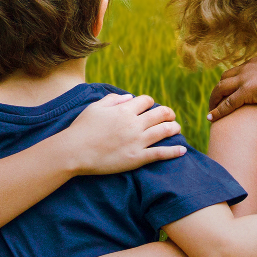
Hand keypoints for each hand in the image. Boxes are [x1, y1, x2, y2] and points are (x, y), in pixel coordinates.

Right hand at [57, 92, 185, 174]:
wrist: (74, 152)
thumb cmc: (81, 128)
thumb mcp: (95, 107)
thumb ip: (113, 99)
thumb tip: (129, 97)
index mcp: (124, 110)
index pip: (147, 101)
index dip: (151, 102)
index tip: (150, 107)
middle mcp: (134, 124)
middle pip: (160, 113)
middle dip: (168, 113)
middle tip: (170, 116)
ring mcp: (137, 141)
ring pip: (164, 131)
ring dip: (174, 128)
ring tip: (177, 128)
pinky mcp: (137, 158)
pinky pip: (160, 153)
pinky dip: (174, 151)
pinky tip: (182, 150)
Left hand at [208, 48, 256, 121]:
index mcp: (255, 62)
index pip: (237, 71)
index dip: (232, 80)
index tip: (230, 90)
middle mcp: (246, 69)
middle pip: (224, 78)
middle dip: (218, 90)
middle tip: (216, 101)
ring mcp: (245, 80)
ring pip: (221, 89)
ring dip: (214, 100)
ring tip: (210, 110)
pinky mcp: (246, 92)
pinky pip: (227, 103)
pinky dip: (217, 111)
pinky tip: (211, 118)